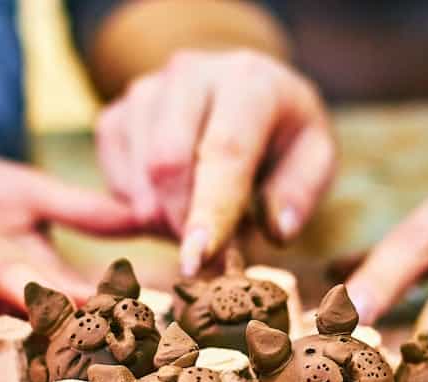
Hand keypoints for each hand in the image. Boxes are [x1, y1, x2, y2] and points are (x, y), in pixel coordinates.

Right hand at [95, 49, 335, 274]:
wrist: (242, 94)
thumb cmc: (282, 134)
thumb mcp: (314, 157)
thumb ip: (300, 193)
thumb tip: (276, 229)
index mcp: (248, 81)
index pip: (224, 150)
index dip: (210, 211)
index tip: (198, 260)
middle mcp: (189, 74)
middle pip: (166, 162)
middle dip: (181, 221)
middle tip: (208, 254)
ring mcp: (145, 92)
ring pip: (137, 179)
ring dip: (163, 219)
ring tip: (199, 218)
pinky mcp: (115, 115)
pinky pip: (113, 180)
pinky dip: (139, 208)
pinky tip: (170, 203)